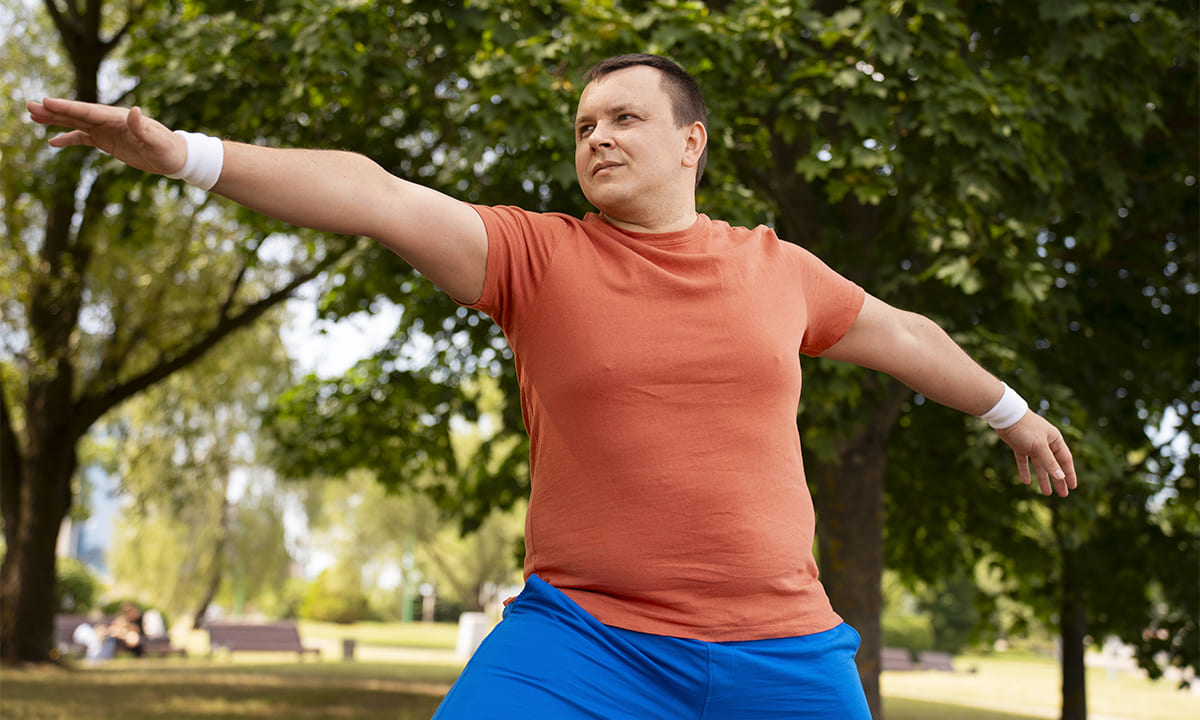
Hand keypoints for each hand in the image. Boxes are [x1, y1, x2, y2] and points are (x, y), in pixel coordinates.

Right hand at [28, 98, 185, 176]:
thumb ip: (144, 129)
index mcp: (119, 118)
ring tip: (33, 116)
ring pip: (76, 122)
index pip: (89, 111)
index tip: (47, 102)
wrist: (175, 157)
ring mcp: (106, 130)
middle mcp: (110, 121)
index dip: (68, 107)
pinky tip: (52, 143)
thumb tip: (135, 112)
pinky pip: (83, 138)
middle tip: (29, 106)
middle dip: (54, 110)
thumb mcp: (157, 142)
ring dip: (55, 120)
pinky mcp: (106, 141)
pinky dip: (67, 139)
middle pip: (77, 114)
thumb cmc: (168, 149)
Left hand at [996, 412, 1076, 496]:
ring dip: (1042, 478)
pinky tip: (1026, 481)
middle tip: (1063, 494)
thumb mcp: (1039, 446)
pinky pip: (1024, 461)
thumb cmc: (1026, 428)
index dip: (1069, 474)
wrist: (1006, 416)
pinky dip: (1025, 470)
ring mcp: (1032, 445)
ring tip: (1046, 493)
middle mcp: (1045, 443)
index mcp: (1054, 440)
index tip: (1073, 487)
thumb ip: (1049, 462)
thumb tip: (1060, 477)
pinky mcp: (1019, 446)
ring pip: (1039, 465)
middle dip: (1058, 480)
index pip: (1065, 460)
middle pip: (1053, 465)